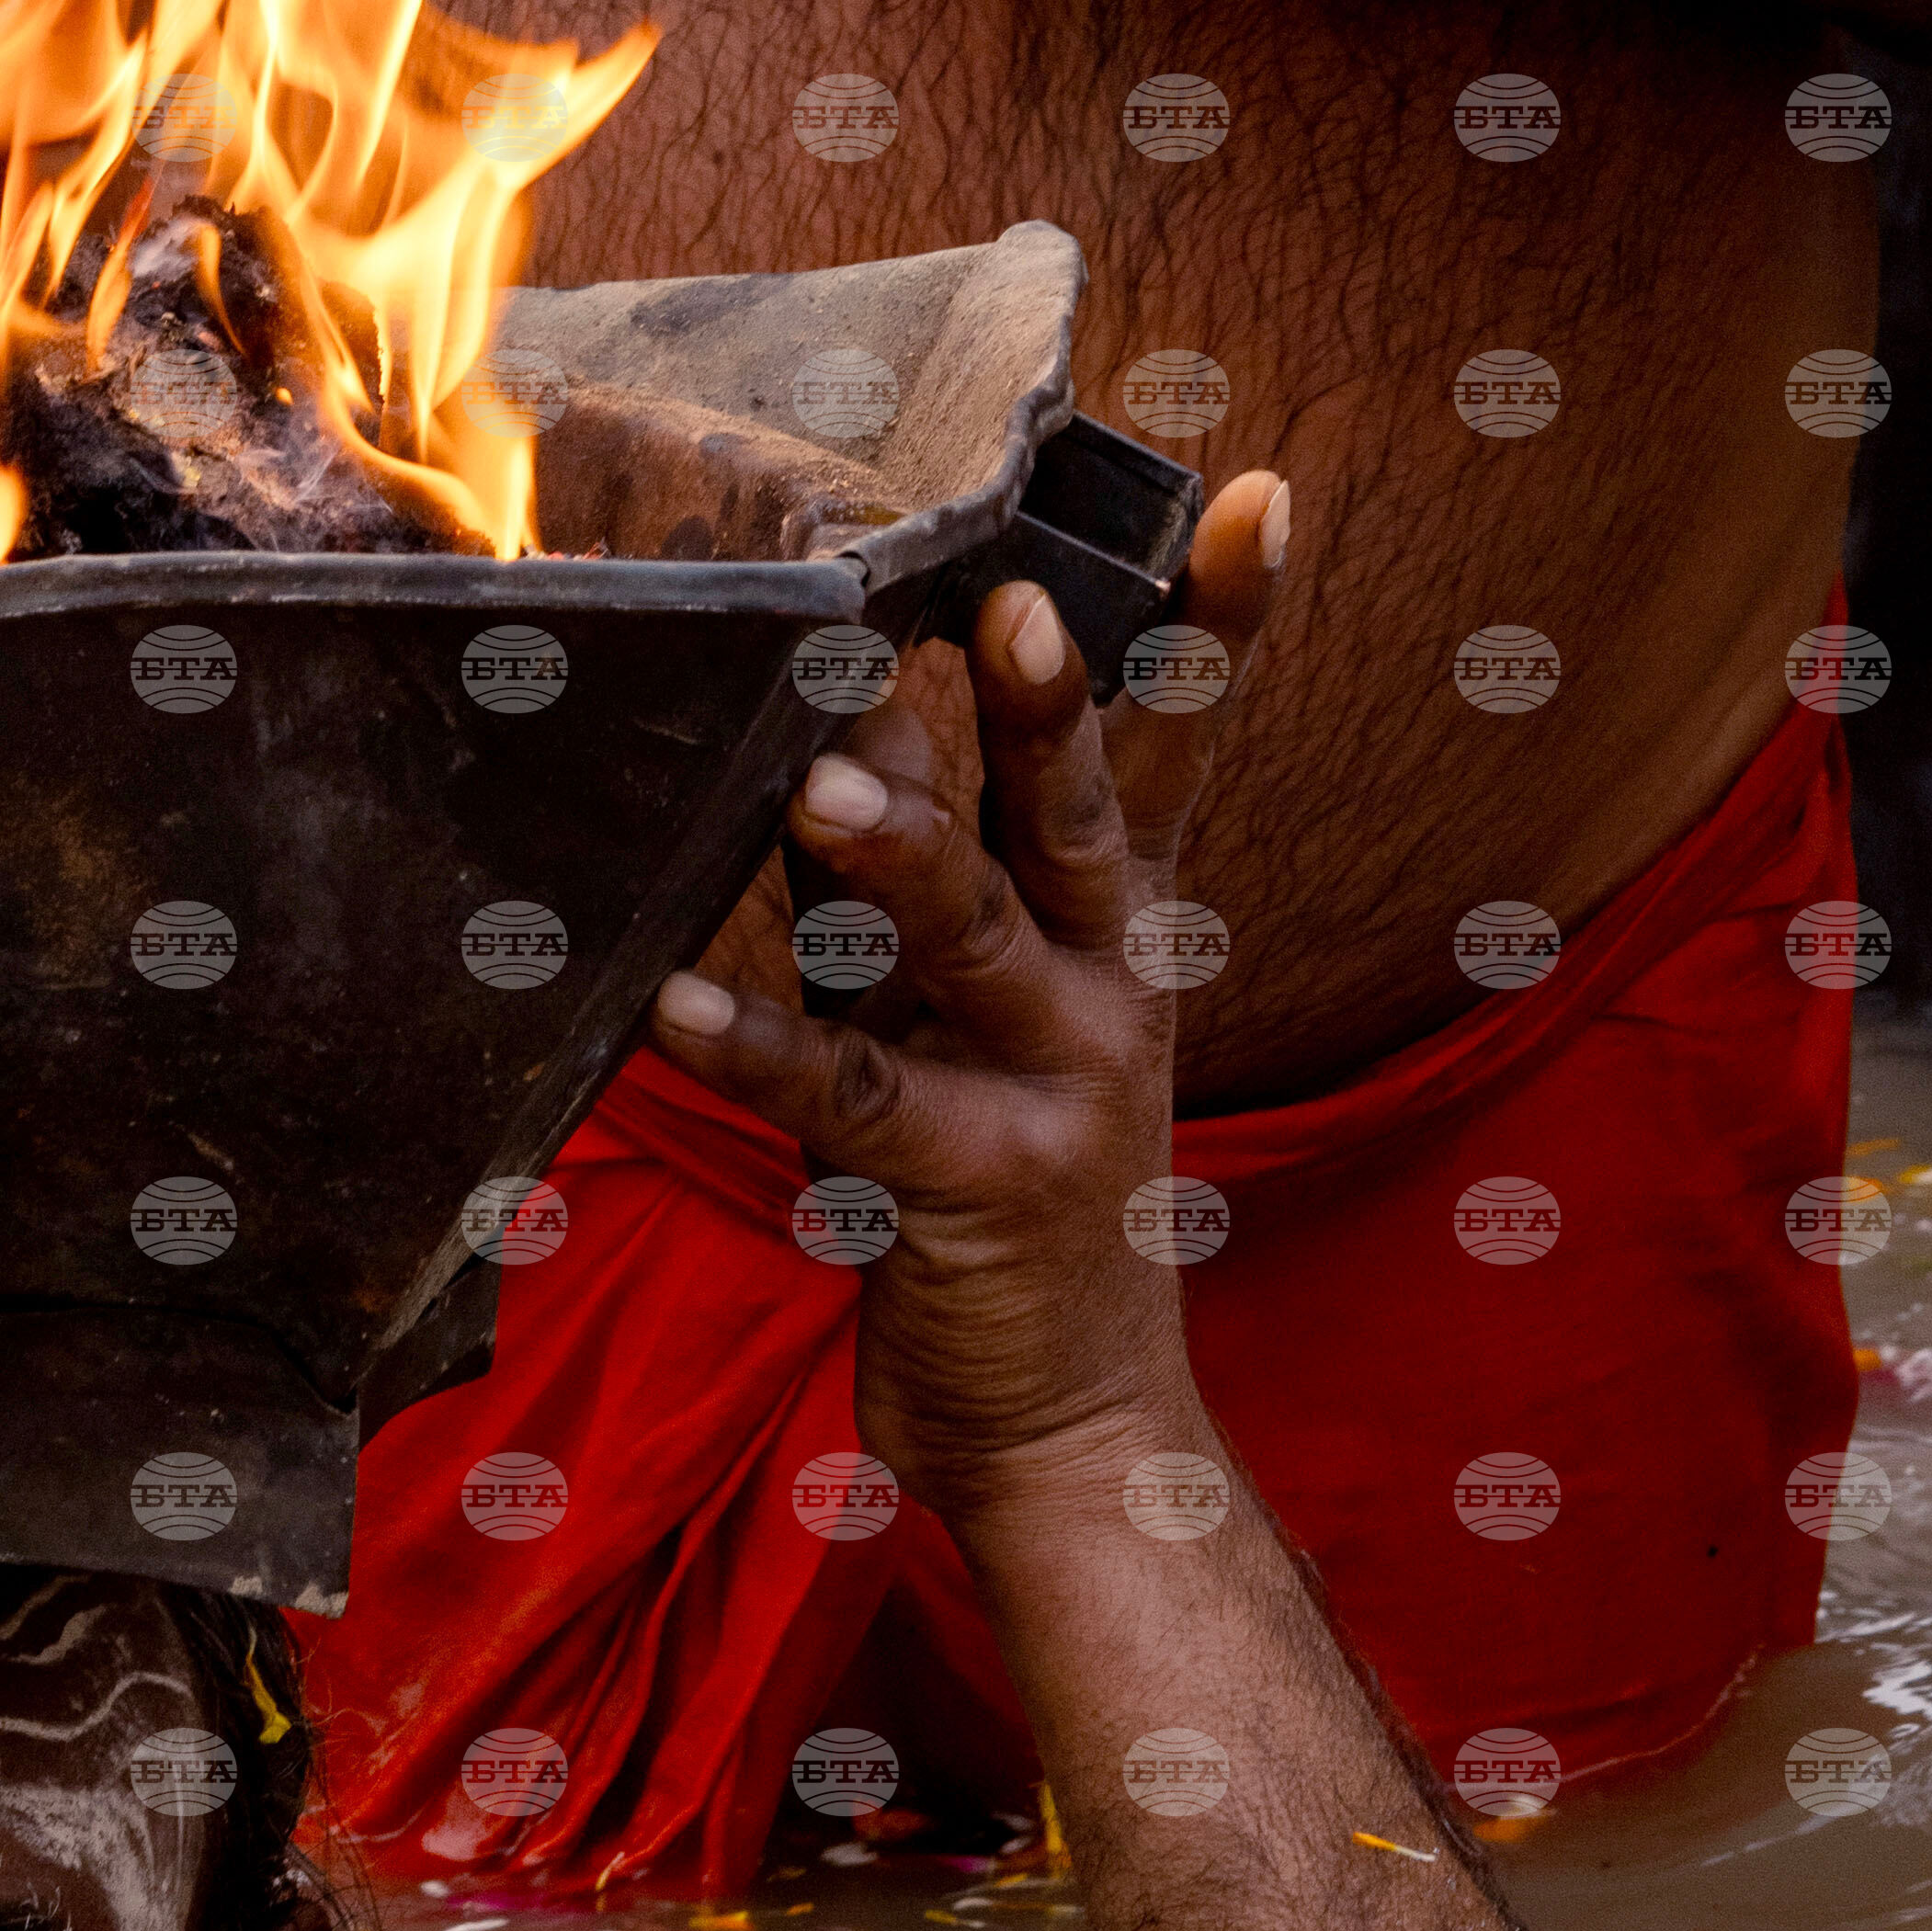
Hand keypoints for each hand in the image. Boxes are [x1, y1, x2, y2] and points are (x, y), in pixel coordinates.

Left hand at [647, 475, 1283, 1509]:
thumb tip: (861, 716)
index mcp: (1123, 935)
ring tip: (818, 787)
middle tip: (1016, 606)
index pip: (1177, 754)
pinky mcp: (962, 1193)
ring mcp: (1048, 1093)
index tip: (1262, 499)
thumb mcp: (997, 1015)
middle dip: (1053, 712)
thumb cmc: (1012, 1191)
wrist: (1078, 1431)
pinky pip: (843, 1099)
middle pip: (1084, 821)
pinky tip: (670, 996)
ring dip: (898, 860)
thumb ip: (942, 876)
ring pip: (972, 944)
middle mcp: (1108, 992)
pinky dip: (751, 1045)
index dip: (1219, 631)